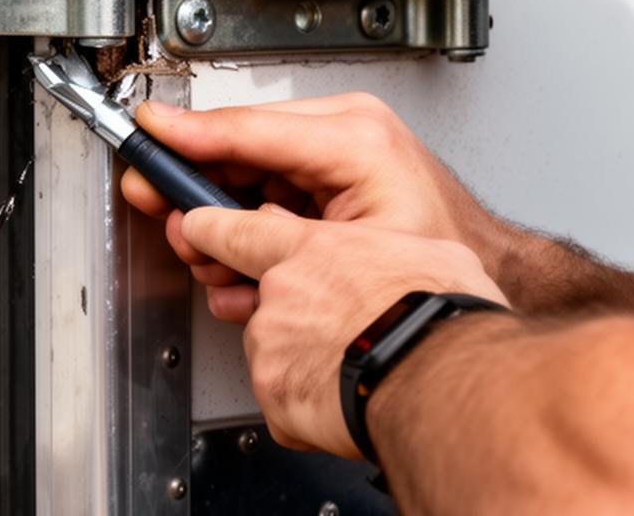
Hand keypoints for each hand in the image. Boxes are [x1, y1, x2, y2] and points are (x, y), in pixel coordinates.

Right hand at [122, 93, 512, 285]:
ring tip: (224, 270)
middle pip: (236, 152)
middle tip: (175, 223)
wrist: (475, 274)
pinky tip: (248, 274)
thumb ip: (263, 231)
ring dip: (222, 230)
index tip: (146, 130)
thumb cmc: (432, 256)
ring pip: (242, 179)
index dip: (187, 134)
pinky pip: (263, 195)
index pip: (246, 127)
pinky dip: (245, 235)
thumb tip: (203, 221)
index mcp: (351, 133)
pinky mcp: (327, 176)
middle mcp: (341, 131)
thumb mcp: (339, 246)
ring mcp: (333, 152)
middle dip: (199, 198)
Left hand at [180, 205, 506, 456]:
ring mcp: (272, 345)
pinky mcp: (274, 396)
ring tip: (352, 368)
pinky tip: (343, 399)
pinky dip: (306, 408)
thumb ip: (375, 247)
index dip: (208, 228)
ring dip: (301, 361)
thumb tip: (377, 253)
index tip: (192, 226)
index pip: (236, 229)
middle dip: (286, 314)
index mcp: (312, 247)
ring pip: (272, 351)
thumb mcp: (420, 250)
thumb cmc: (440, 316)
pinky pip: (282, 402)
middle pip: (258, 298)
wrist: (440, 380)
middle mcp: (281, 292)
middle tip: (336, 330)